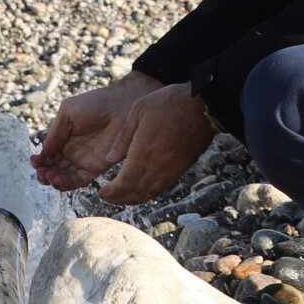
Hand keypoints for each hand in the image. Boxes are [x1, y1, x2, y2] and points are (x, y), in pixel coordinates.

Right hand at [35, 71, 160, 190]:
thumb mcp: (69, 111)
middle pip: (54, 170)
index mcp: (63, 138)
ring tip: (50, 176)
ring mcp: (84, 161)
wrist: (121, 106)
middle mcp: (72, 152)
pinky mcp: (96, 168)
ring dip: (54, 181)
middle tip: (41, 172)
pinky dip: (68, 184)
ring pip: (64, 178)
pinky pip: (79, 180)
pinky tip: (60, 179)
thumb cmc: (96, 103)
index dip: (40, 161)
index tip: (35, 161)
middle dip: (44, 173)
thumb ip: (56, 132)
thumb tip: (44, 152)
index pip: (48, 156)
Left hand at [98, 82, 217, 205]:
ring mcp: (171, 170)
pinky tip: (142, 187)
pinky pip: (162, 188)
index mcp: (143, 152)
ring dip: (133, 199)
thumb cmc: (168, 103)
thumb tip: (109, 159)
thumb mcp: (138, 112)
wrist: (201, 105)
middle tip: (108, 197)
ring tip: (122, 195)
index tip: (102, 192)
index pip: (124, 184)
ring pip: (149, 194)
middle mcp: (157, 166)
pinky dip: (148, 192)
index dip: (111, 193)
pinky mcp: (181, 169)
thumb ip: (122, 138)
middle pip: (135, 194)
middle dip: (119, 199)